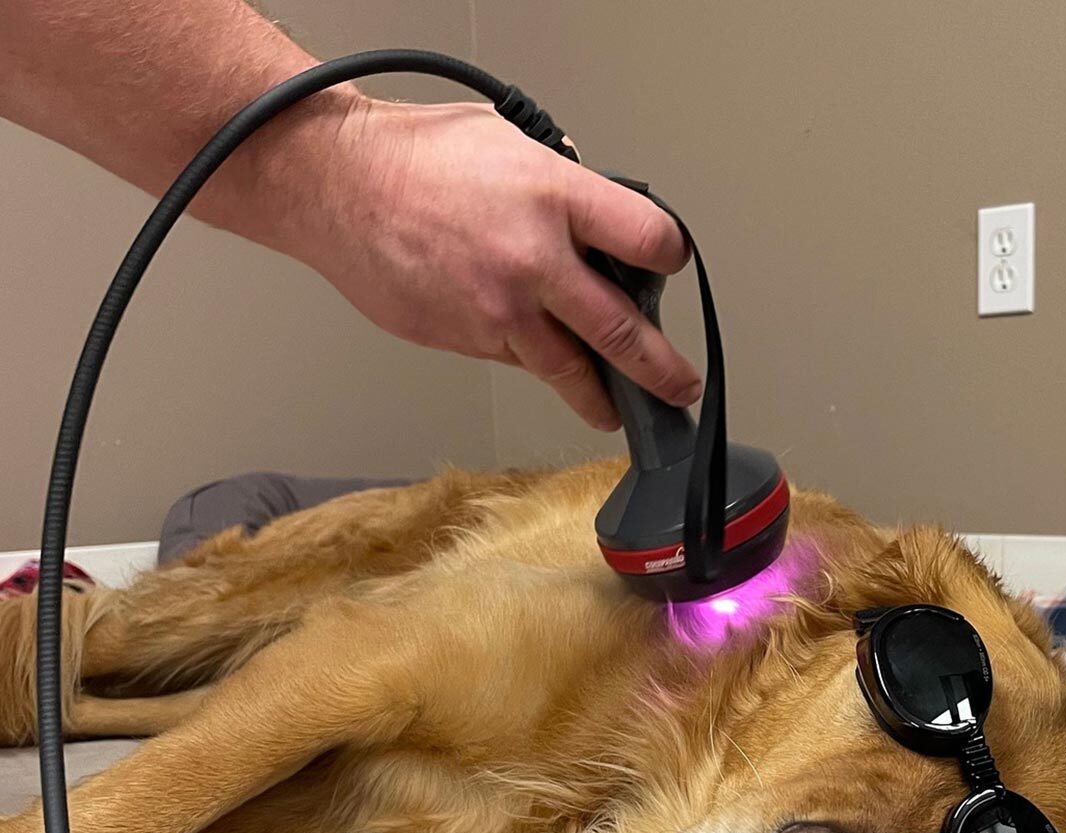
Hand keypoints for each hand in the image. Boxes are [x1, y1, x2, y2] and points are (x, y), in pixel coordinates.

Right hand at [290, 97, 701, 428]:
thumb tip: (594, 213)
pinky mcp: (467, 340)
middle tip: (680, 389)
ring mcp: (500, 311)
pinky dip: (530, 356)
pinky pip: (516, 358)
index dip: (668, 256)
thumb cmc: (416, 157)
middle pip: (623, 333)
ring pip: (568, 370)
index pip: (648, 240)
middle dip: (660, 371)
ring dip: (600, 396)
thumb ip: (561, 183)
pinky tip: (529, 345)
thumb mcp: (508, 142)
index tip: (670, 265)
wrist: (335, 187)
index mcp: (555, 198)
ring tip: (617, 408)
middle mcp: (535, 262)